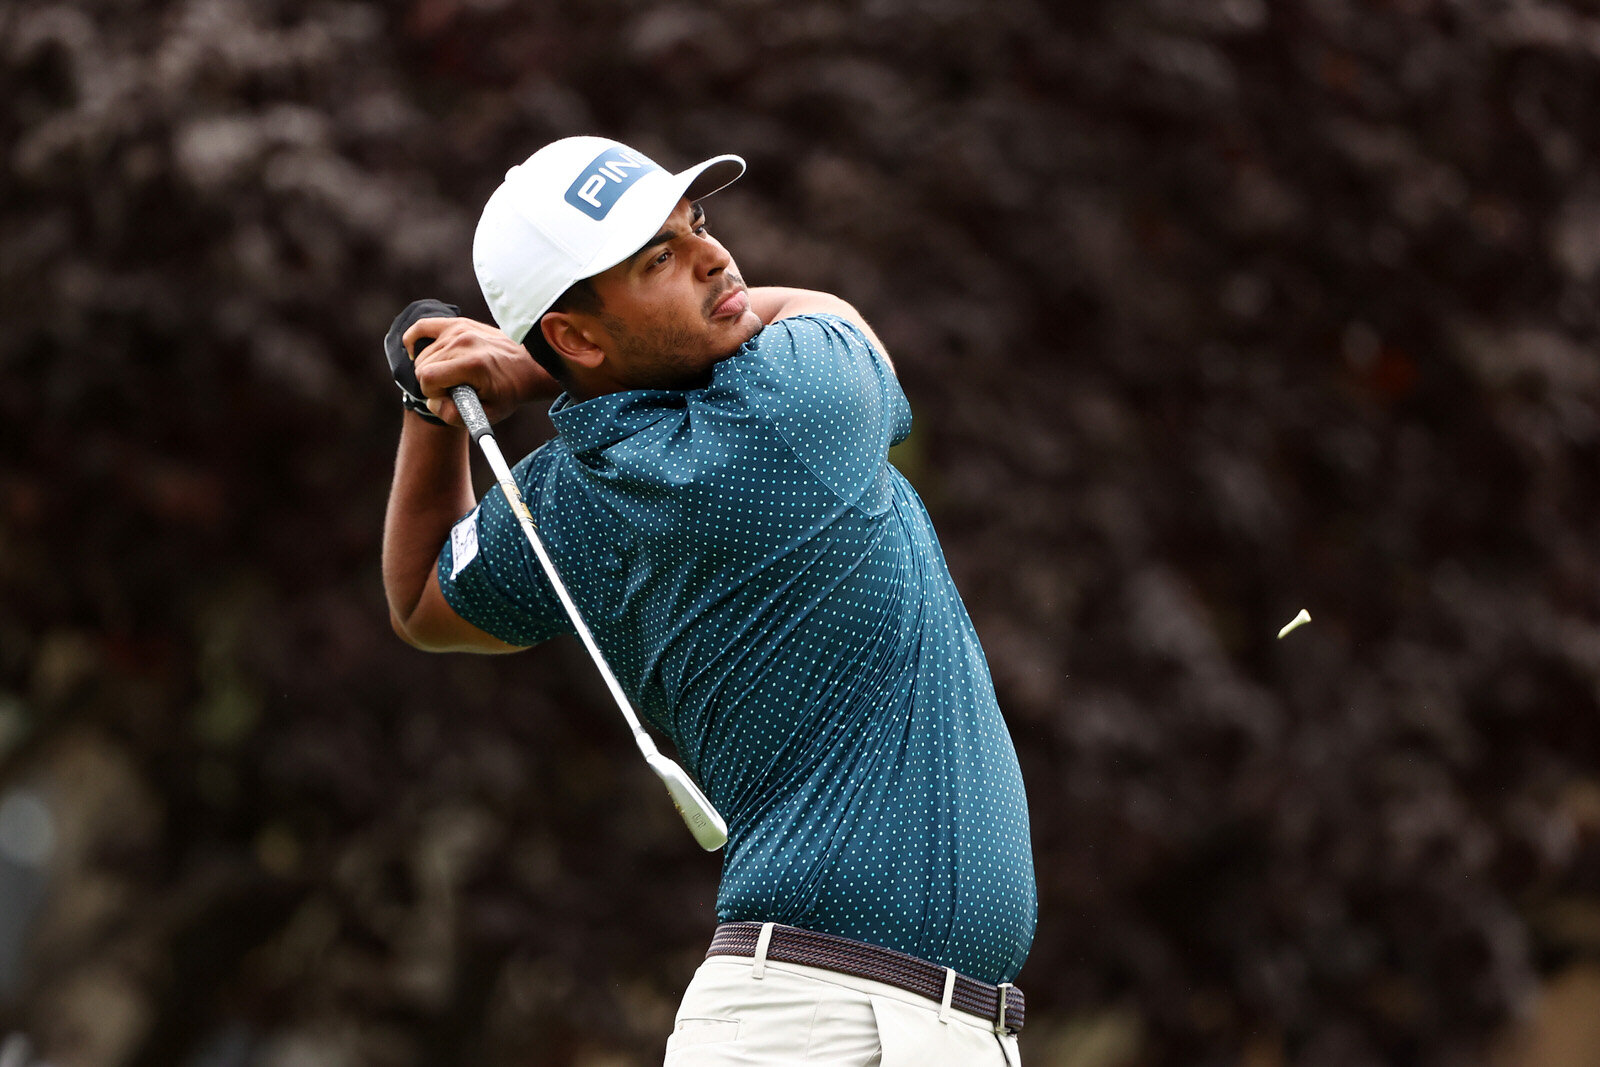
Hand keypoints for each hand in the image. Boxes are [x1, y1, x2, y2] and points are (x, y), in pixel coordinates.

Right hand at [403, 316, 562, 425]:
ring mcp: (459, 330)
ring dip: (431, 369)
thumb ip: (456, 416)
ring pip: (422, 355)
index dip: (433, 394)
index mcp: (472, 364)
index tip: (450, 398)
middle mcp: (464, 342)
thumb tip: (433, 403)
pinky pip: (422, 327)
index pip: (428, 378)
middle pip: (422, 367)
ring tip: (453, 376)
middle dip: (433, 384)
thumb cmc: (508, 391)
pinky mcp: (457, 323)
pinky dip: (414, 340)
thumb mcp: (489, 414)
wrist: (528, 366)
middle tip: (454, 389)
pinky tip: (415, 353)